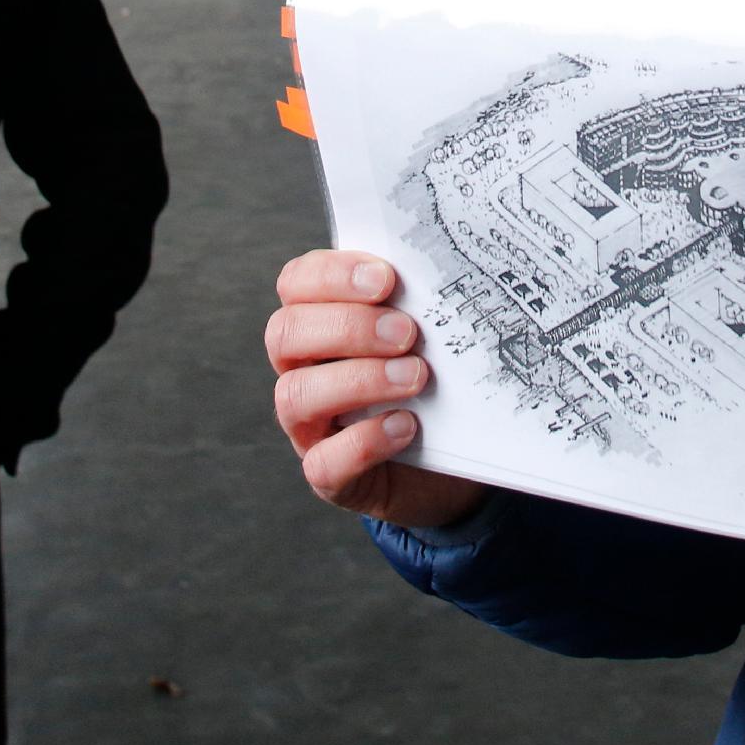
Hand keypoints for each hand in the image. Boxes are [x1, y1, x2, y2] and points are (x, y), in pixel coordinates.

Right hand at [267, 250, 488, 530]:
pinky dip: (365, 442)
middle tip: (407, 332)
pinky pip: (324, 463)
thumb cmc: (437, 379)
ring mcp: (309, 425)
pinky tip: (407, 425)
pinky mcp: (330, 476)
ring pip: (296, 395)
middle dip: (348, 327)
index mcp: (318, 320)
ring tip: (415, 377)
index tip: (386, 279)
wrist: (458, 456)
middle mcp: (302, 369)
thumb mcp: (430, 333)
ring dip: (358, 380)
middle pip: (286, 333)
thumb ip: (422, 301)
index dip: (332, 275)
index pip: (296, 282)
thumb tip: (447, 269)